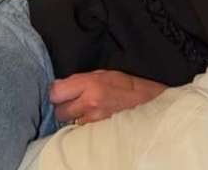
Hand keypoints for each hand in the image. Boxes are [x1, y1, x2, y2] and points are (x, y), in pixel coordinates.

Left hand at [49, 70, 166, 124]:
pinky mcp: (97, 133)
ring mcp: (93, 121)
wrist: (152, 106)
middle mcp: (89, 103)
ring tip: (88, 112)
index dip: (57, 92)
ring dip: (74, 119)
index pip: (55, 92)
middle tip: (76, 103)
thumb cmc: (131, 88)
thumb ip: (82, 80)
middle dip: (64, 107)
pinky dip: (83, 127)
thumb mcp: (106, 74)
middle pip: (58, 111)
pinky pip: (80, 131)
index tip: (63, 92)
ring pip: (68, 124)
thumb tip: (62, 85)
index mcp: (91, 84)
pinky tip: (94, 121)